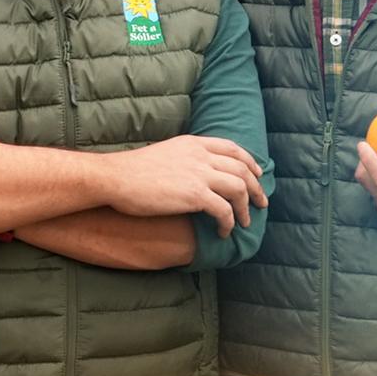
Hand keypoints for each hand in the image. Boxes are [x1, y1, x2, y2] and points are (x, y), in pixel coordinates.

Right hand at [99, 135, 266, 236]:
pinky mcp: (194, 195)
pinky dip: (229, 222)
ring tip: (245, 222)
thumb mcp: (165, 153)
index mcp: (193, 143)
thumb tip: (195, 175)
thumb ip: (185, 159)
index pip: (232, 148)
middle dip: (255, 188)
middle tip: (261, 203)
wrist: (115, 177)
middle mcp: (200, 155)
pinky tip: (224, 232)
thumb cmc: (132, 171)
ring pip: (238, 188)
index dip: (250, 162)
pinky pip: (224, 210)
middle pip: (242, 169)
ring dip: (245, 208)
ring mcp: (199, 174)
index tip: (257, 175)